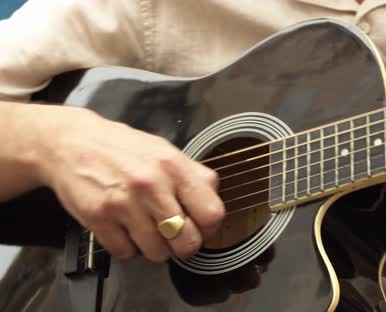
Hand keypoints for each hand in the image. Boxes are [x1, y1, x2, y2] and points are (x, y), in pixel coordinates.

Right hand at [35, 106, 223, 261]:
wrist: (71, 142)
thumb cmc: (121, 148)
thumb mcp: (166, 151)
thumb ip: (194, 175)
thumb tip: (214, 201)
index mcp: (174, 167)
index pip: (211, 213)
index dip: (210, 227)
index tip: (202, 228)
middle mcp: (152, 185)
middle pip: (187, 241)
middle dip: (184, 245)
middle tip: (176, 236)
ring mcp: (124, 204)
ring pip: (158, 254)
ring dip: (155, 247)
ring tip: (147, 228)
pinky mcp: (99, 219)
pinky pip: (126, 253)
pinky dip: (127, 247)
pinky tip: (125, 228)